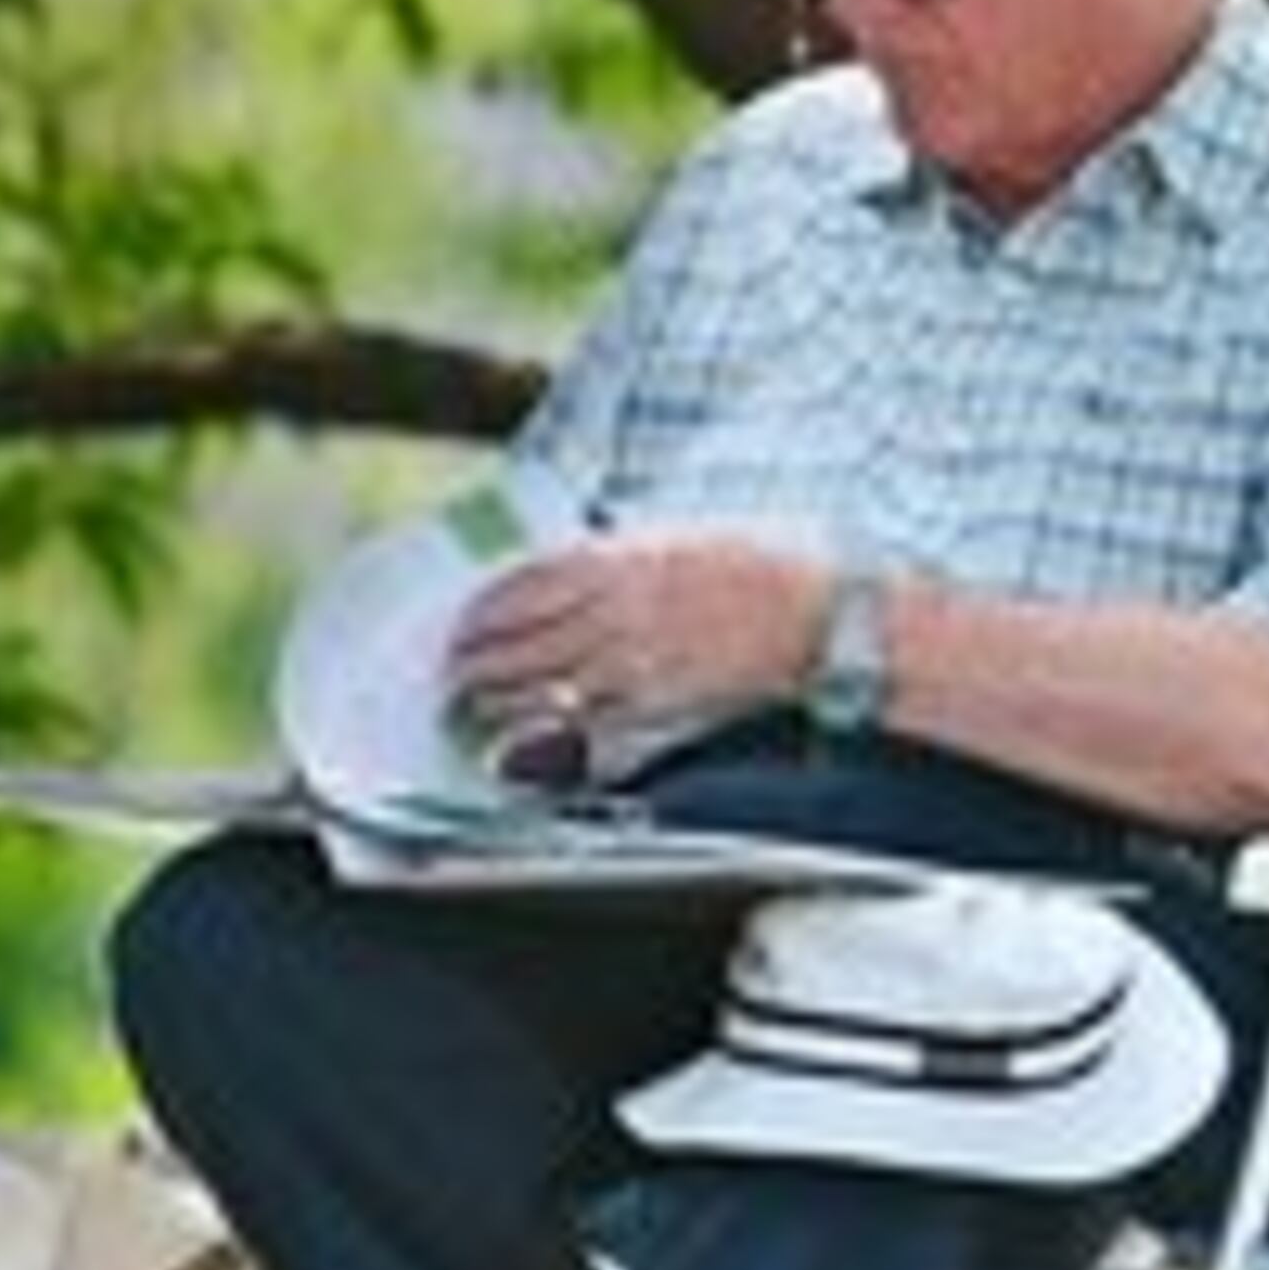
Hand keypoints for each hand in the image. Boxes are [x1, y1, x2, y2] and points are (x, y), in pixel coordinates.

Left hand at [443, 534, 822, 779]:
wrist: (817, 613)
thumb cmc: (759, 568)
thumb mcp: (686, 538)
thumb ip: (627, 553)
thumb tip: (574, 562)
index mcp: (631, 556)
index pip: (535, 578)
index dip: (491, 602)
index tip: (464, 616)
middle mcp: (625, 602)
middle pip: (529, 629)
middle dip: (481, 651)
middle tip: (451, 666)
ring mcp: (640, 652)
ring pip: (546, 675)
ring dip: (498, 690)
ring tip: (469, 700)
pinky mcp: (659, 697)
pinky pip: (587, 714)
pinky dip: (544, 723)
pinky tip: (518, 732)